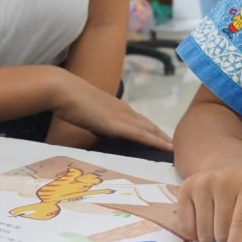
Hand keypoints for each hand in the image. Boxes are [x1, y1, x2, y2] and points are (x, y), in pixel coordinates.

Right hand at [56, 73, 172, 153]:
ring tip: (176, 150)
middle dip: (162, 136)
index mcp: (117, 107)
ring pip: (150, 130)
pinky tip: (167, 148)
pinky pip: (142, 135)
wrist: (65, 91)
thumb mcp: (89, 114)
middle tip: (175, 147)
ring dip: (164, 140)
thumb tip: (100, 131)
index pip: (140, 121)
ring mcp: (123, 116)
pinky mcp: (118, 124)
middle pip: (149, 125)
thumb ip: (98, 122)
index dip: (152, 130)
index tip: (162, 139)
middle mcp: (124, 111)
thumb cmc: (71, 102)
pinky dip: (156, 142)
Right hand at [176, 160, 241, 241]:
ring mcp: (202, 183)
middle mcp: (224, 180)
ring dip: (213, 239)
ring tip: (222, 222)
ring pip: (203, 233)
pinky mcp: (186, 188)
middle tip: (235, 229)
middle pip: (221, 233)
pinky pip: (186, 228)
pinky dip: (197, 233)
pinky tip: (207, 218)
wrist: (229, 161)